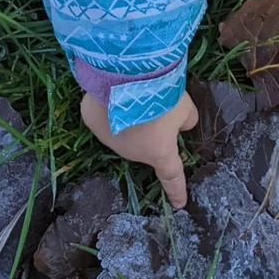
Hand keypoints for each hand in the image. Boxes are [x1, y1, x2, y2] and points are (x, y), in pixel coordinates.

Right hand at [80, 92, 198, 207]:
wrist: (124, 75)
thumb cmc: (162, 97)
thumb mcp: (185, 108)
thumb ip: (187, 121)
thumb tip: (182, 125)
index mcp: (159, 153)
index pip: (172, 176)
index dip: (176, 190)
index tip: (179, 203)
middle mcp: (131, 152)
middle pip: (145, 144)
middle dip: (151, 130)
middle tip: (156, 105)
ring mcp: (107, 139)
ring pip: (123, 131)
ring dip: (129, 119)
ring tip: (133, 93)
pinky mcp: (91, 121)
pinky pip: (104, 115)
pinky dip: (110, 106)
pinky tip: (113, 91)